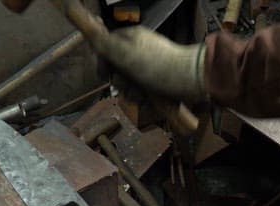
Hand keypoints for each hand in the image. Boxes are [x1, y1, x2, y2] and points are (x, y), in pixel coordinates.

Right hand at [90, 26, 207, 101]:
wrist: (190, 81)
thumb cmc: (158, 66)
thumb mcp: (125, 53)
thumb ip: (105, 44)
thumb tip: (89, 32)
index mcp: (131, 39)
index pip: (106, 48)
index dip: (102, 63)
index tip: (104, 73)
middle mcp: (139, 52)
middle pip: (116, 70)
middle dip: (120, 82)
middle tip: (128, 83)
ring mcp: (149, 69)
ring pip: (128, 85)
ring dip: (132, 93)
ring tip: (143, 94)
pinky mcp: (157, 84)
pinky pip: (142, 94)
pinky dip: (144, 99)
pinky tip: (151, 100)